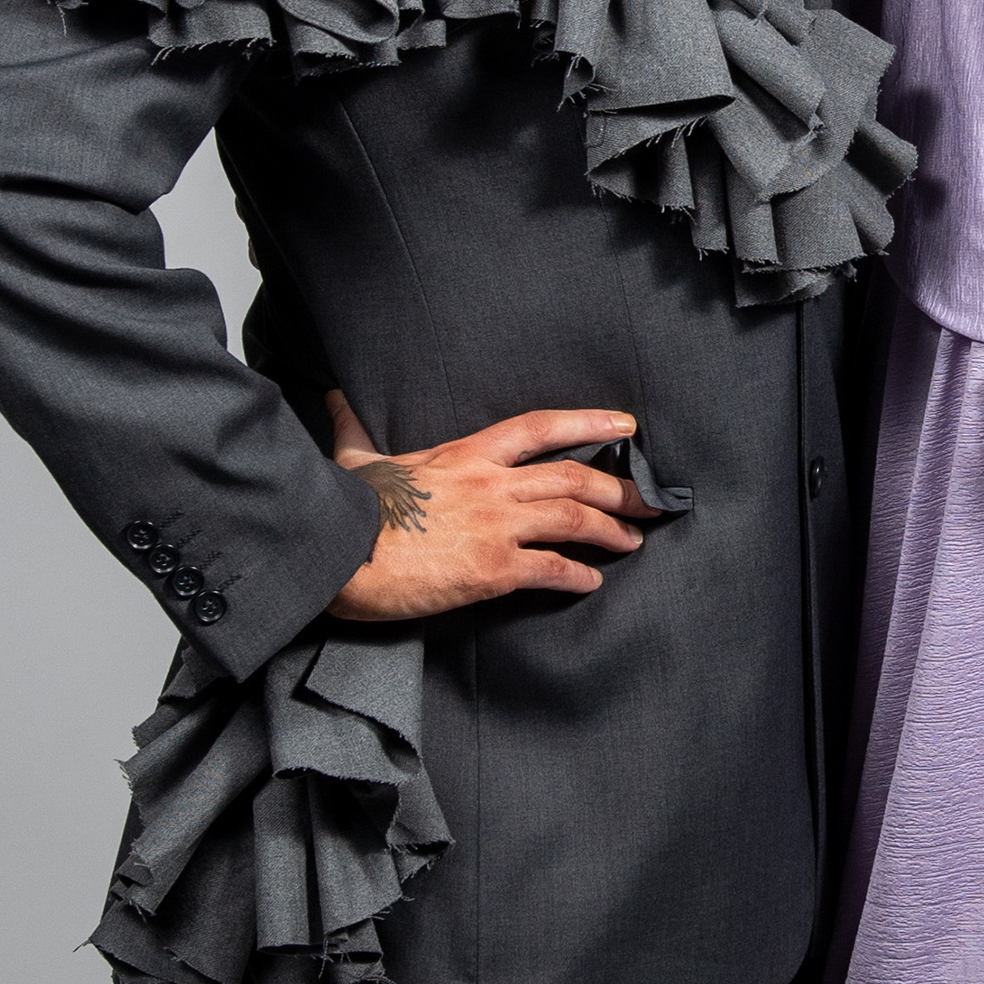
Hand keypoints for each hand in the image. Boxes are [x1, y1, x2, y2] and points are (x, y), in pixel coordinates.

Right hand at [325, 389, 656, 617]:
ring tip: (631, 540)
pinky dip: (577, 576)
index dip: (588, 422)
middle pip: (572, 476)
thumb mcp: (354, 459)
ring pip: (572, 519)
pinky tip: (591, 582)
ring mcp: (494, 526)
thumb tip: (335, 400)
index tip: (626, 425)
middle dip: (618, 487)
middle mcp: (489, 485)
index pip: (539, 428)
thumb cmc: (344, 508)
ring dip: (610, 529)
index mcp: (464, 455)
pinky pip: (551, 569)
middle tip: (648, 499)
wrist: (335, 552)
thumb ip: (355, 430)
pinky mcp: (492, 570)